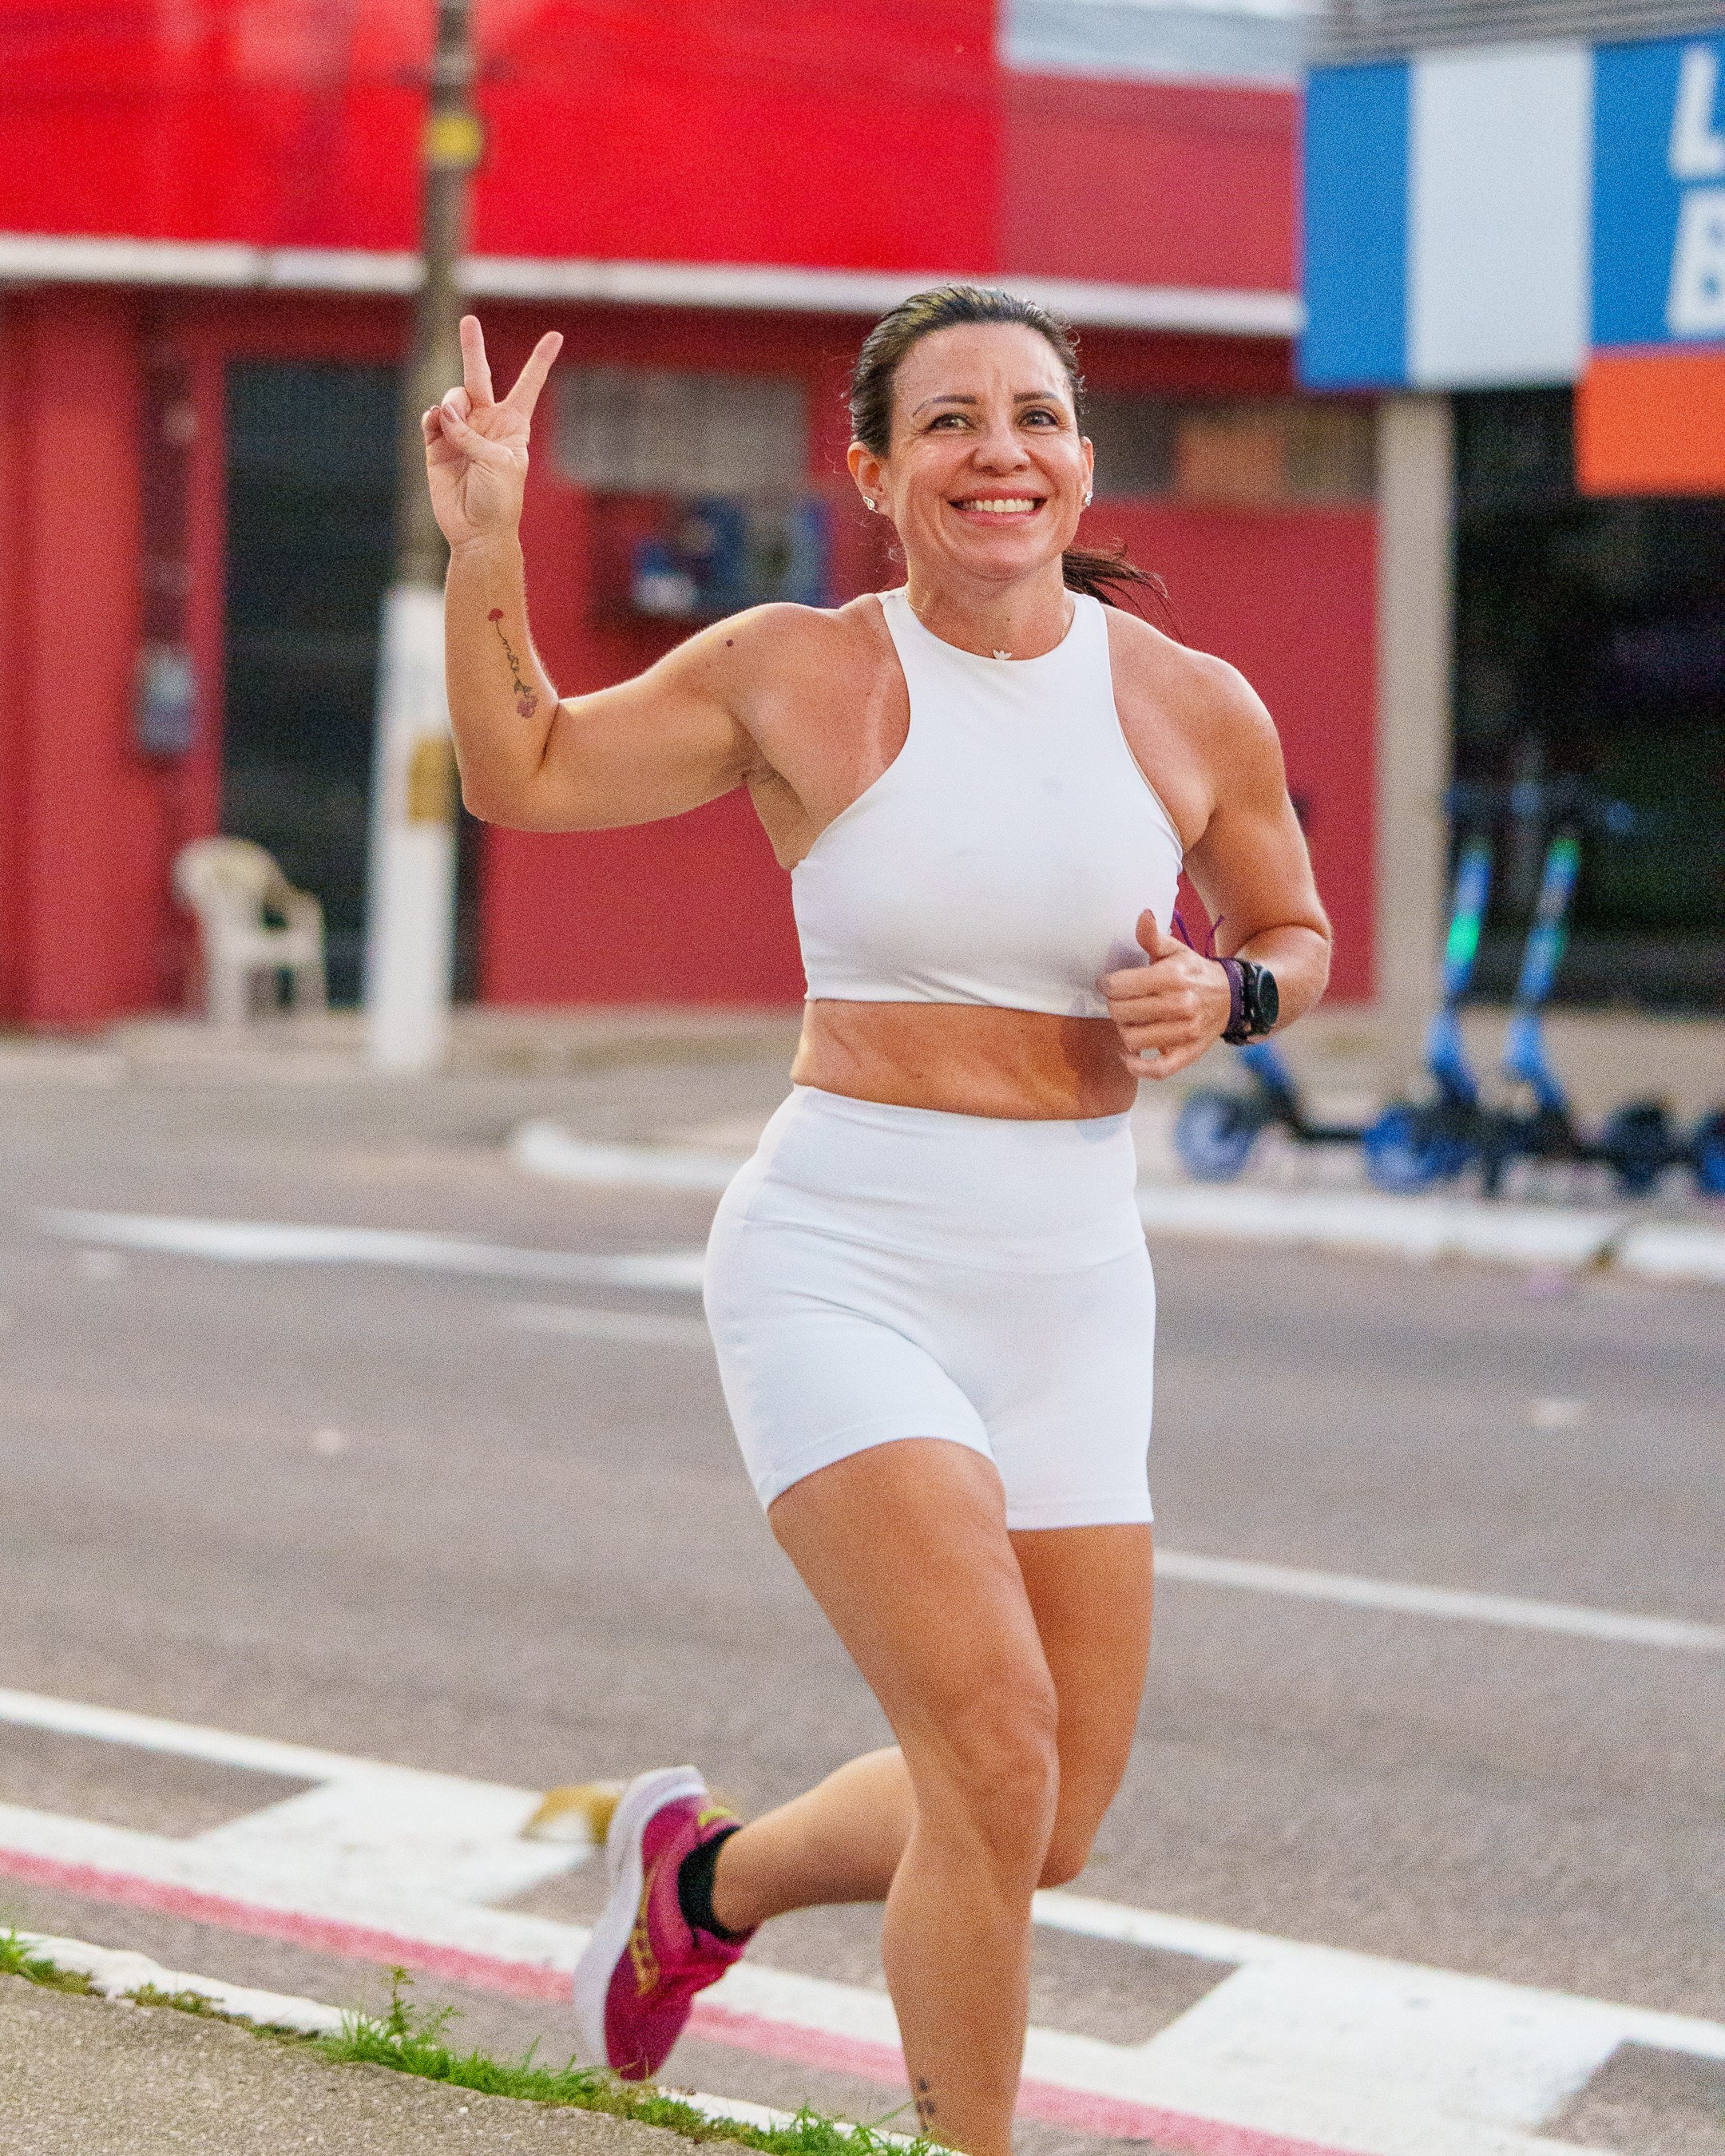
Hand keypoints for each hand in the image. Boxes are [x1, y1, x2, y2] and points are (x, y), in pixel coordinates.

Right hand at [423, 315, 562, 551]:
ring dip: (452, 405)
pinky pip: (431, 416)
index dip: (540, 361)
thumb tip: (441, 414)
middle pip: (479, 375)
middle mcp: (486, 422)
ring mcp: (460, 430)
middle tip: (469, 321)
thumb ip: (471, 434)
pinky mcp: (436, 442)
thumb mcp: (498, 464)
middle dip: (472, 347)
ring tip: (452, 424)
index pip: (528, 386)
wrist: (476, 531)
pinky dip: (434, 417)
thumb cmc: (499, 500)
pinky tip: (438, 425)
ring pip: (452, 397)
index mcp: (513, 425)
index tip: (556, 335)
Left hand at [1098, 910, 1232, 1080]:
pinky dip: (1137, 1066)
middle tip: (1120, 1002)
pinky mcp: (1188, 1054)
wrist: (1232, 997)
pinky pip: (1156, 1070)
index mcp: (1173, 977)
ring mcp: (1185, 1032)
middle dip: (1114, 1006)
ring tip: (1129, 1022)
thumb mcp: (1175, 951)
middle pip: (1121, 1013)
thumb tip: (1143, 915)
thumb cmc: (1193, 972)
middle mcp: (1180, 1005)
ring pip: (1132, 1040)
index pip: (1119, 986)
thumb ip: (1153, 937)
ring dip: (1124, 1031)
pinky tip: (1128, 1054)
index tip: (1109, 984)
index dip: (1107, 985)